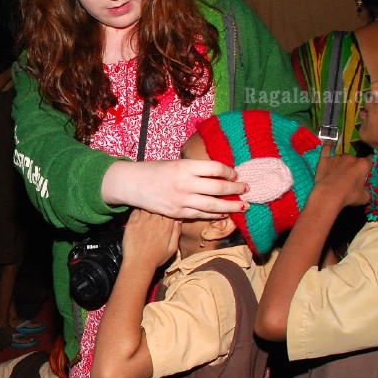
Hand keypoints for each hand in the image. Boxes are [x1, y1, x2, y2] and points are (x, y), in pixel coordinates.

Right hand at [103, 159, 247, 219]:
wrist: (130, 184)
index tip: (234, 173)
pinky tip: (224, 213)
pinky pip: (201, 214)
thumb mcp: (174, 163)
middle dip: (236, 189)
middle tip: (247, 189)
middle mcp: (184, 183)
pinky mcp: (177, 213)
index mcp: (184, 166)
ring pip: (213, 205)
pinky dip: (215, 214)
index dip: (229, 171)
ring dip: (232, 205)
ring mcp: (181, 200)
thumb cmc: (153, 170)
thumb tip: (217, 173)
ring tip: (244, 205)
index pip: (215, 168)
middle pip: (219, 187)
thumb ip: (193, 169)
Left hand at [122, 209, 180, 268]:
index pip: (169, 209)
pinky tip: (141, 213)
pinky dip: (139, 209)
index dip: (168, 208)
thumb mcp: (172, 248)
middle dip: (159, 205)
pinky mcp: (131, 223)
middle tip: (157, 208)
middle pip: (158, 205)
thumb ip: (177, 232)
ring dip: (149, 206)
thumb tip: (179, 218)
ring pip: (147, 206)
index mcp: (166, 227)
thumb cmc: (157, 258)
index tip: (167, 209)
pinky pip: (136, 210)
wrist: (138, 264)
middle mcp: (154, 222)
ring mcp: (142, 221)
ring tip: (149, 209)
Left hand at [311, 147, 370, 207]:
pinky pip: (327, 148)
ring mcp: (337, 157)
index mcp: (363, 165)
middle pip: (355, 159)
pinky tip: (329, 143)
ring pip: (342, 157)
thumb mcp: (364, 197)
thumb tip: (368, 193)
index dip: (368, 165)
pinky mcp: (325, 159)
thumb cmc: (348, 196)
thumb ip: (368, 192)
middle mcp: (351, 158)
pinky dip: (328, 145)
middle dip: (354, 166)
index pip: (370, 160)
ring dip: (342, 162)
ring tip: (338, 173)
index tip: (367, 169)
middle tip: (350, 177)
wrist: (328, 195)